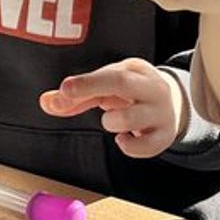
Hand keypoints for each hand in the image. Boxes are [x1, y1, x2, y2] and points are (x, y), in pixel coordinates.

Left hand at [39, 59, 186, 158]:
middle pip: (123, 84)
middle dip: (93, 91)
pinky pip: (145, 147)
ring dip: (112, 122)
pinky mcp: (165, 137)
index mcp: (137, 71)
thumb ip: (77, 97)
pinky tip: (123, 139)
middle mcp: (153, 89)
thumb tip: (46, 102)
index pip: (111, 74)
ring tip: (112, 120)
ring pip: (131, 118)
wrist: (173, 105)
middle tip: (73, 98)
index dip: (86, 82)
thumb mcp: (107, 88)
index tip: (65, 89)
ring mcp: (162, 113)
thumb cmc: (131, 94)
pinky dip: (129, 147)